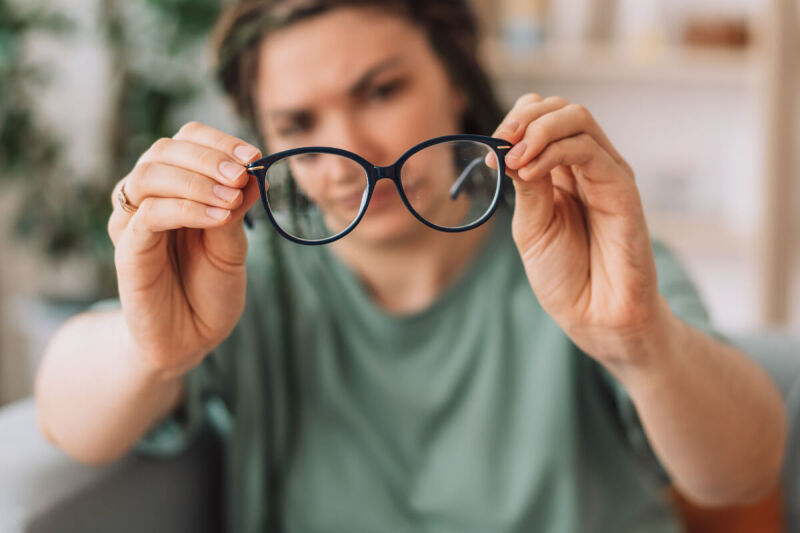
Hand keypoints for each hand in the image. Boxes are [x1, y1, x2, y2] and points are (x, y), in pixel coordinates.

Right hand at [107, 121, 262, 378]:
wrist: (191, 338)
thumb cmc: (210, 289)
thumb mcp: (233, 245)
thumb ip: (237, 209)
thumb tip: (254, 172)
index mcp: (176, 188)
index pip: (186, 140)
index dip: (218, 141)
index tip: (255, 154)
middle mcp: (149, 198)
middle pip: (164, 150)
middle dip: (209, 156)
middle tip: (244, 173)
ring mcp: (133, 222)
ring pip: (150, 175)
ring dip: (197, 179)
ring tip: (233, 198)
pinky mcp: (128, 250)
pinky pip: (149, 215)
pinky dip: (187, 209)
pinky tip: (218, 217)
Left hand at [493, 94, 667, 364]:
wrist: (595, 315)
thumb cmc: (565, 275)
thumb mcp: (531, 226)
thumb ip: (526, 186)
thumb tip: (510, 147)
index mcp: (560, 172)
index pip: (540, 119)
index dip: (513, 123)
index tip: (489, 151)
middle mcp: (585, 166)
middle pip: (559, 109)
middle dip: (522, 118)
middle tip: (499, 144)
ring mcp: (605, 173)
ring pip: (576, 118)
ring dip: (536, 130)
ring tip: (513, 159)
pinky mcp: (622, 187)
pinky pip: (589, 150)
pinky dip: (554, 151)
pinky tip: (529, 170)